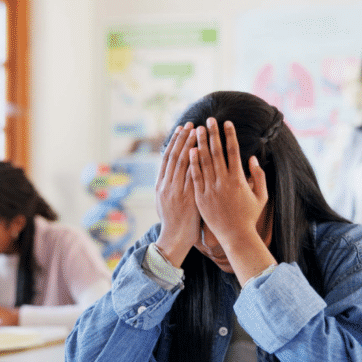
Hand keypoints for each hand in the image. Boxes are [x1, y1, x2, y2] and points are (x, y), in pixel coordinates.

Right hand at [154, 122, 199, 265]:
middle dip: (183, 138)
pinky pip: (191, 176)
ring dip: (190, 145)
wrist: (175, 238)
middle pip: (175, 156)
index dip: (174, 142)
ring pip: (183, 163)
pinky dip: (195, 162)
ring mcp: (177, 191)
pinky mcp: (188, 197)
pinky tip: (201, 150)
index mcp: (161, 185)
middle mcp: (167, 185)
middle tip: (191, 123)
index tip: (181, 128)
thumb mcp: (163, 202)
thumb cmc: (173, 221)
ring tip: (198, 131)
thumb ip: (167, 185)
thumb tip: (170, 171)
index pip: (167, 158)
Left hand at [189, 118, 267, 247]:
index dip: (230, 135)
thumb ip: (259, 176)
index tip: (226, 122)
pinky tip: (190, 150)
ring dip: (200, 144)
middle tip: (208, 119)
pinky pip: (195, 177)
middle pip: (217, 152)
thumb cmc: (249, 216)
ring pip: (204, 162)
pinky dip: (193, 163)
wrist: (235, 236)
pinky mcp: (201, 197)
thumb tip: (252, 158)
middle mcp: (224, 182)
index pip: (233, 151)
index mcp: (239, 179)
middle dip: (212, 134)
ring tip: (196, 130)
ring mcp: (211, 189)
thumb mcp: (261, 196)